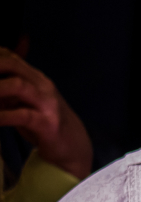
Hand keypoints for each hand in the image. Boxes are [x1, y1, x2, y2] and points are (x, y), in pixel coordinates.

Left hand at [0, 48, 91, 178]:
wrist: (74, 145)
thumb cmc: (43, 121)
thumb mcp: (24, 101)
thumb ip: (7, 87)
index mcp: (35, 78)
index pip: (9, 56)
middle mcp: (42, 85)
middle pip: (12, 64)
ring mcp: (47, 103)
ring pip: (18, 85)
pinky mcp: (48, 124)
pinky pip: (23, 115)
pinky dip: (3, 116)